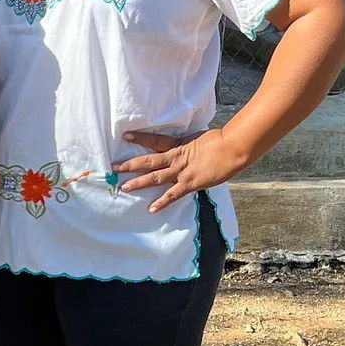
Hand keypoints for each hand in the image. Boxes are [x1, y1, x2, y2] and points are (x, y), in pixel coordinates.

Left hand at [115, 129, 251, 213]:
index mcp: (177, 144)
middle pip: (148, 161)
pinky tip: (151, 208)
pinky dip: (162, 202)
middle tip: (114, 167)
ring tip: (124, 187)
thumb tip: (184, 145)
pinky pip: (172, 195)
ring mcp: (181, 172)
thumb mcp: (198, 138)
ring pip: (156, 177)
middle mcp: (175, 158)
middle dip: (130, 165)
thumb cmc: (219, 141)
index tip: (125, 136)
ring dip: (139, 183)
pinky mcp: (189, 184)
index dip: (139, 138)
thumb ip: (188, 144)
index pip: (154, 139)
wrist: (231, 149)